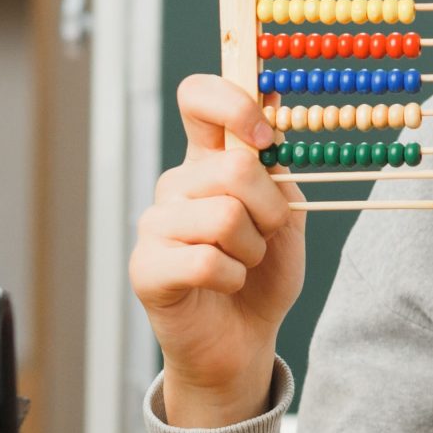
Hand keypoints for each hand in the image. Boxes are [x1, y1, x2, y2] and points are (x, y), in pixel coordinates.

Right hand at [130, 75, 305, 427]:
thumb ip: (276, 163)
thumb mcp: (286, 210)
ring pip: (225, 216)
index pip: (198, 98)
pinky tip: (225, 285)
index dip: (234, 105)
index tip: (265, 136)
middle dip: (271, 208)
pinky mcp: (146, 267)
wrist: (245, 338)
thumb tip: (273, 94)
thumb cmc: (263, 273)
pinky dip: (234, 277)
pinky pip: (209, 261)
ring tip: (243, 262)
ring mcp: (154, 224)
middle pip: (233, 167)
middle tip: (268, 233)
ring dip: (253, 249)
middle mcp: (174, 185)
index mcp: (205, 160)